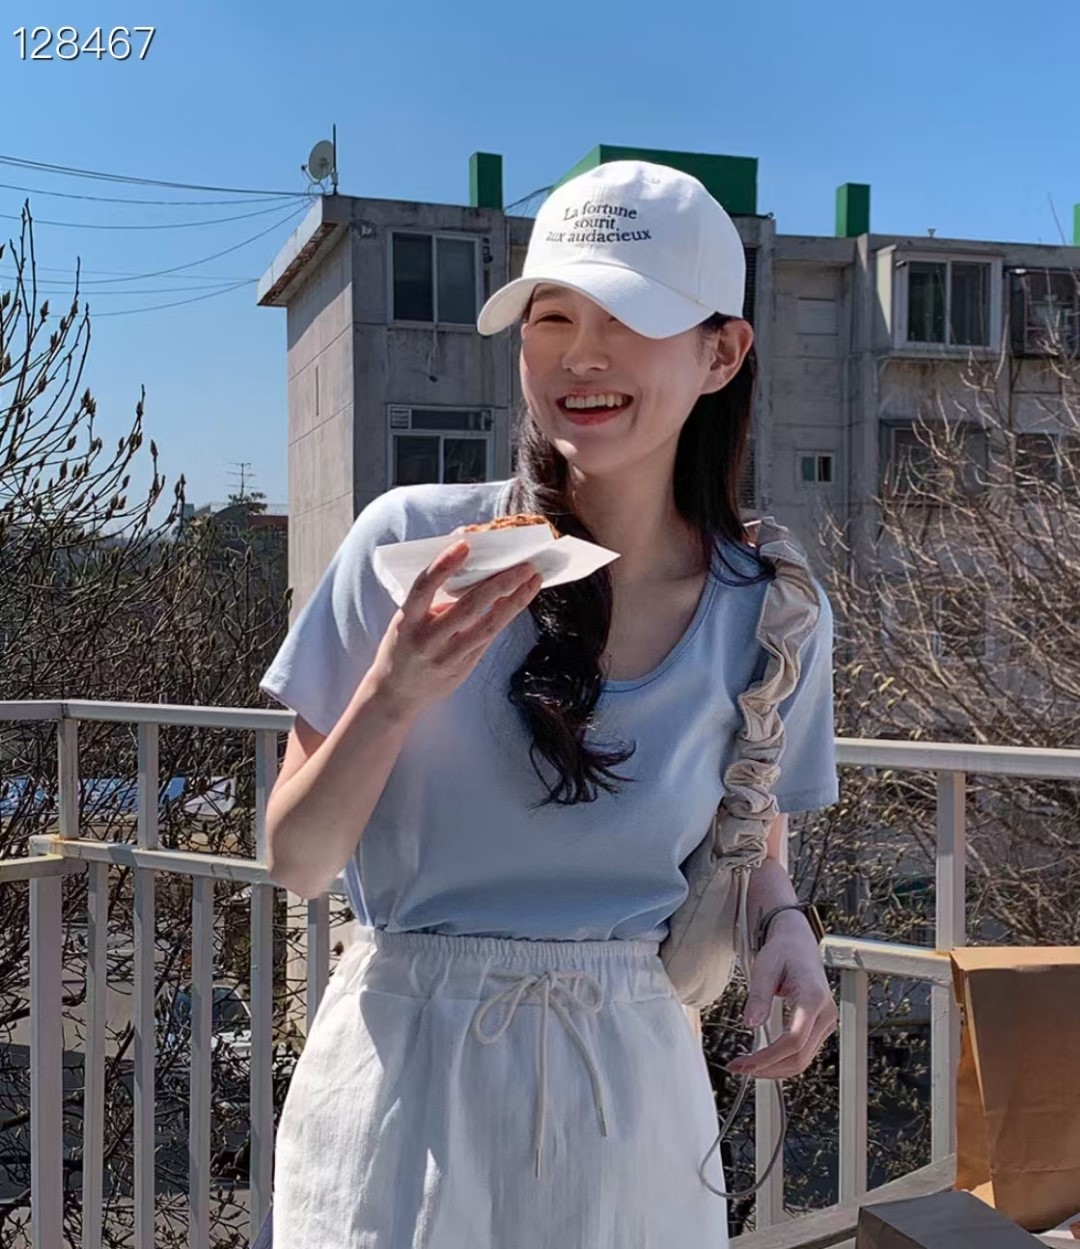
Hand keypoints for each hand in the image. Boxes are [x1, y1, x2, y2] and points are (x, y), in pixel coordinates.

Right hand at [367, 540, 541, 722]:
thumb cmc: (404, 645)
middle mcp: (428, 639)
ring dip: (514, 601)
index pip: (424, 587)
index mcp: (407, 621)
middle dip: (500, 583)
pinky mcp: (463, 668)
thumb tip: (465, 563)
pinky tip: (520, 601)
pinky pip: (489, 638)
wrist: (396, 693)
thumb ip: (432, 599)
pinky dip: (506, 616)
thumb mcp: (407, 619)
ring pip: (488, 626)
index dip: (444, 564)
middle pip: (468, 607)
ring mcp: (447, 656)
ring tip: (533, 581)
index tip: (465, 544)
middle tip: (523, 565)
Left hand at [726, 912, 837, 1079]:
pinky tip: (762, 1059)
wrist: (798, 942)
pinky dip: (783, 1061)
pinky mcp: (821, 1026)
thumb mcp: (765, 968)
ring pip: (803, 1060)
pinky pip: (804, 1052)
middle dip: (768, 1069)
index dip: (767, 1058)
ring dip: (775, 1069)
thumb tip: (750, 1024)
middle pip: (800, 1056)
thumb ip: (759, 997)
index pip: (793, 1040)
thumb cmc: (782, 951)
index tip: (744, 1064)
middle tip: (739, 1069)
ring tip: (747, 1067)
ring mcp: (826, 1021)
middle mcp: (826, 1013)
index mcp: (813, 997)